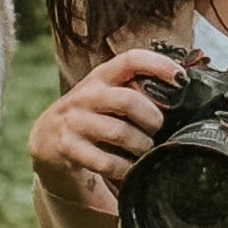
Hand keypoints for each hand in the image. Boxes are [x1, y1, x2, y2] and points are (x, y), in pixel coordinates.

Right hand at [29, 46, 178, 214]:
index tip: (181, 78)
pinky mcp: (66, 146)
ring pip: (119, 133)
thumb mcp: (108, 96)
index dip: (158, 65)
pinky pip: (106, 161)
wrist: (46, 140)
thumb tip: (181, 92)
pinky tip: (128, 168)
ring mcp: (74, 120)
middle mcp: (86, 94)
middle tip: (158, 130)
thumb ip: (135, 92)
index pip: (131, 59)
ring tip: (144, 151)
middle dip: (152, 119)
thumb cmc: (90, 117)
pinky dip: (124, 168)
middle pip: (128, 101)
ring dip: (141, 146)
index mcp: (101, 77)